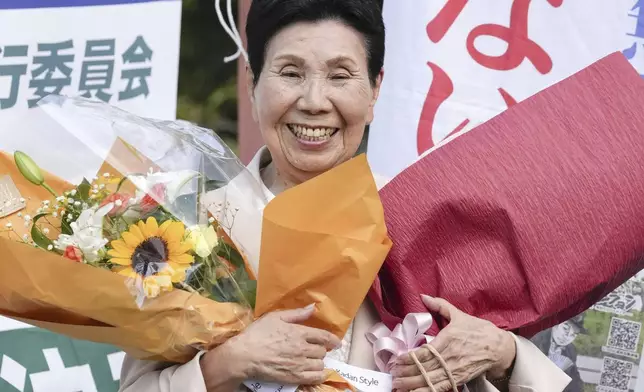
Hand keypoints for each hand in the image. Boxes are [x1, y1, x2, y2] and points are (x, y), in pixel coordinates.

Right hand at [201, 305, 340, 390]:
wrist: (244, 356)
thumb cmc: (257, 334)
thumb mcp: (275, 317)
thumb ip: (296, 314)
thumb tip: (312, 308)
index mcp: (299, 332)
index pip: (324, 336)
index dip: (333, 340)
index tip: (336, 342)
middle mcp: (303, 348)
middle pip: (322, 351)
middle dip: (320, 349)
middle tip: (314, 349)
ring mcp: (299, 364)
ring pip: (320, 364)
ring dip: (318, 362)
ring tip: (311, 360)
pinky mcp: (294, 377)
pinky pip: (315, 378)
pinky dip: (319, 375)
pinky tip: (315, 373)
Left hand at [390, 296, 515, 391]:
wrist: (500, 347)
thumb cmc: (479, 330)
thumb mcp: (459, 315)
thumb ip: (440, 306)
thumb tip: (423, 296)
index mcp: (448, 339)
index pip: (424, 352)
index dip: (408, 359)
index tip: (396, 361)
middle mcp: (450, 356)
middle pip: (424, 368)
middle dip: (406, 373)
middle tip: (393, 376)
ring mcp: (455, 369)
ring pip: (431, 380)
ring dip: (413, 384)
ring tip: (399, 386)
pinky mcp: (460, 379)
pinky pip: (441, 387)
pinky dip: (428, 391)